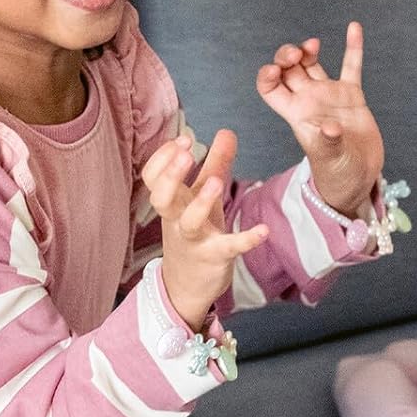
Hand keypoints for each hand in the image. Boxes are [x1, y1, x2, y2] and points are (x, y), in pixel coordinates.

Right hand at [144, 130, 267, 330]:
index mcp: (172, 203)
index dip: (162, 158)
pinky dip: (245, 240)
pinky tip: (263, 231)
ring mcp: (194, 240)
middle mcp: (176, 220)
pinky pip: (228, 248)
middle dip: (171, 175)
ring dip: (200, 202)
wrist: (187, 285)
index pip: (153, 178)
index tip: (183, 139)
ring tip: (218, 182)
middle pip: (162, 198)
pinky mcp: (215, 258)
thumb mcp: (203, 197)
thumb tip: (226, 131)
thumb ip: (215, 163)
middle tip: (186, 153)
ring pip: (189, 222)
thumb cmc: (195, 232)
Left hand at [256, 22, 384, 217]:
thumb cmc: (337, 174)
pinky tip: (354, 27)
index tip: (276, 69)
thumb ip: (328, 143)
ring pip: (313, 64)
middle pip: (289, 69)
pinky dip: (353, 47)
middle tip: (297, 54)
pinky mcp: (352, 96)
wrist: (359, 179)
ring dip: (308, 50)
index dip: (268, 75)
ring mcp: (330, 96)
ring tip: (312, 45)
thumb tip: (330, 127)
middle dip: (287, 56)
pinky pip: (351, 67)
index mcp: (295, 114)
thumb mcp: (330, 161)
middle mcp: (309, 101)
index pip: (270, 88)